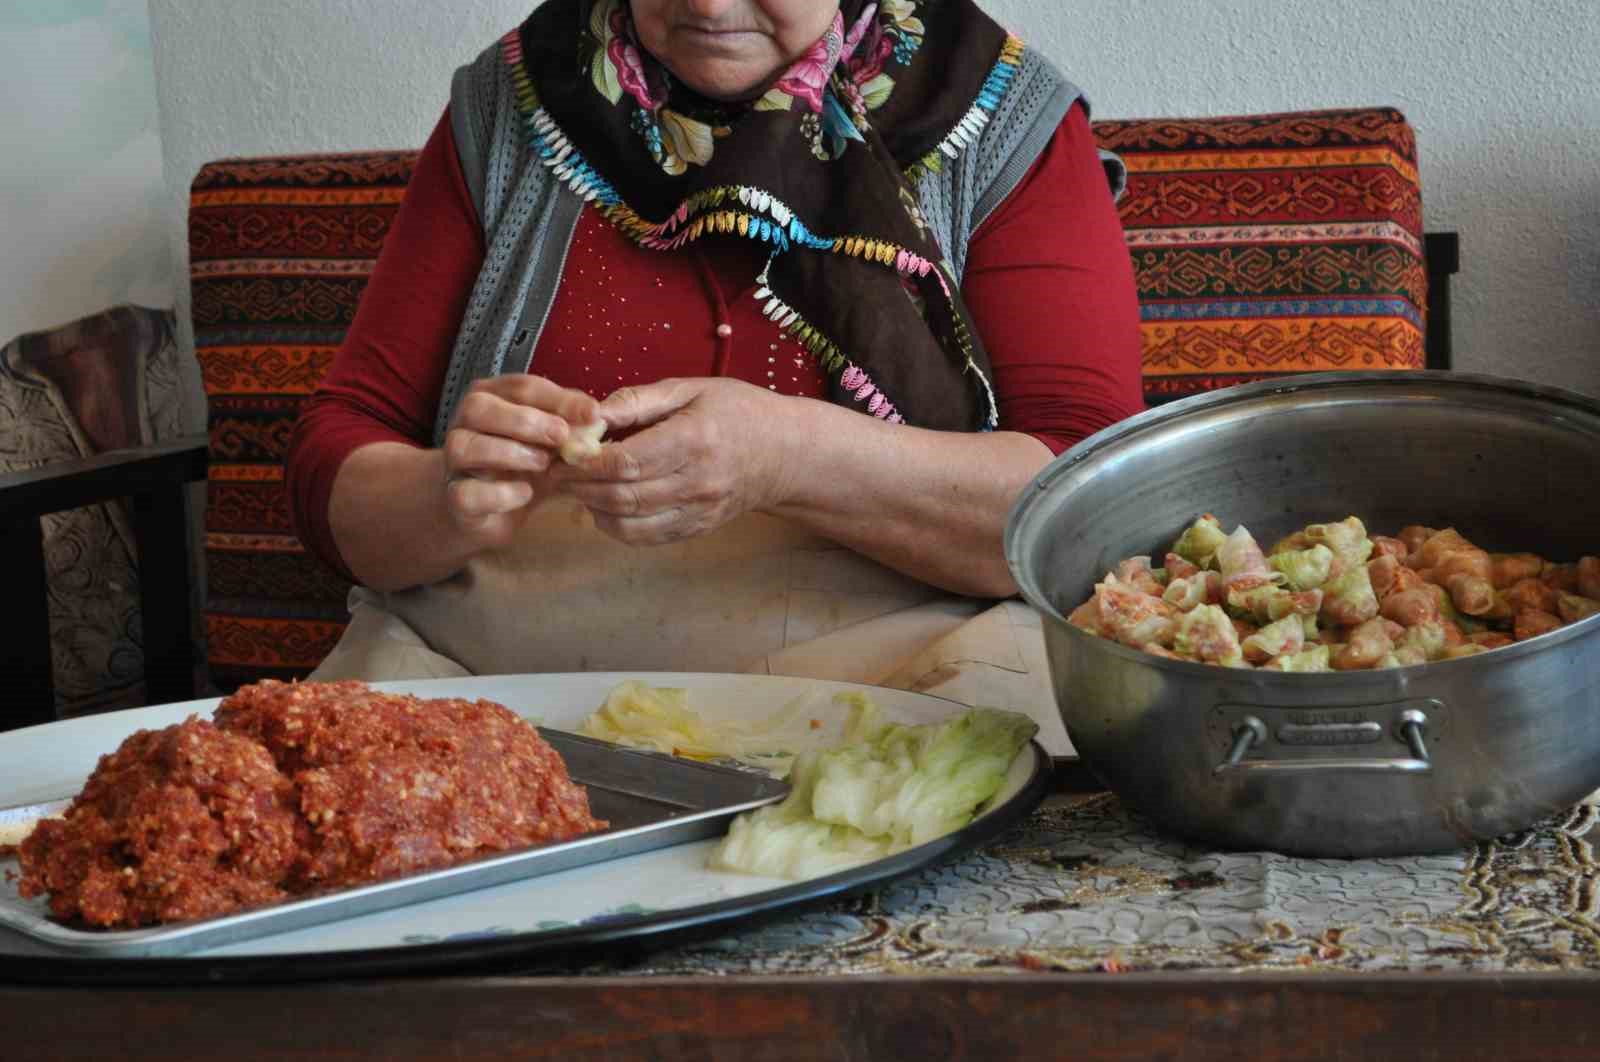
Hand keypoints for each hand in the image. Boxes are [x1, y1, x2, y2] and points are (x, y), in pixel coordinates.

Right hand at [442, 374, 600, 545]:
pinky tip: (525, 493)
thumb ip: (570, 427)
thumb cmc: (523, 467)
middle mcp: (464, 424)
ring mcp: (453, 462)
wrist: (491, 512)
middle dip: (524, 420)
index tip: (593, 413)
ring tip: (543, 463)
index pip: (519, 387)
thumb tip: (595, 416)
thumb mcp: (551, 443)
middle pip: (479, 407)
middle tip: (561, 436)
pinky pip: (466, 492)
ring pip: (465, 445)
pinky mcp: (456, 499)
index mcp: (491, 399)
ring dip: (509, 452)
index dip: (557, 398)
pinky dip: (499, 493)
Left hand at [560, 377, 795, 545]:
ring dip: (593, 508)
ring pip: (630, 523)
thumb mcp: (690, 389)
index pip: (628, 461)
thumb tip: (590, 413)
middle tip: (558, 471)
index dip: (587, 461)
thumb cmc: (737, 412)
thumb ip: (637, 400)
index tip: (565, 451)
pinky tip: (603, 507)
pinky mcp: (697, 528)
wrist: (783, 453)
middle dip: (581, 486)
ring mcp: (699, 510)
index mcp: (694, 439)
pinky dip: (615, 527)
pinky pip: (646, 538)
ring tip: (578, 488)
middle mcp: (697, 481)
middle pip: (623, 495)